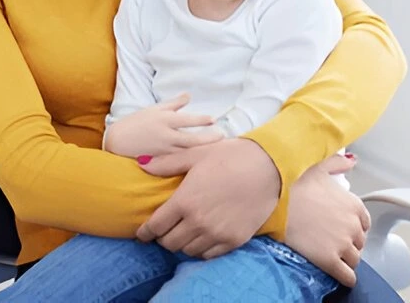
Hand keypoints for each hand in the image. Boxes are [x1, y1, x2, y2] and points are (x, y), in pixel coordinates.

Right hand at [104, 94, 222, 157]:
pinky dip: (191, 160)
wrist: (118, 141)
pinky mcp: (161, 161)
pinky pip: (179, 162)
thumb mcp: (155, 109)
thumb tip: (189, 95)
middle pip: (191, 140)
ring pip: (187, 152)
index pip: (186, 120)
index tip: (214, 119)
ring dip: (202, 151)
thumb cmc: (137, 122)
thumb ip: (174, 104)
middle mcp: (166, 136)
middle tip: (222, 137)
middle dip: (208, 139)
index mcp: (164, 120)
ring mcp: (164, 151)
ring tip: (216, 150)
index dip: (201, 120)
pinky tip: (201, 161)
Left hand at [136, 138, 280, 258]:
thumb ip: (167, 163)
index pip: (155, 227)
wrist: (267, 166)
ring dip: (182, 243)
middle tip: (166, 230)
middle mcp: (198, 222)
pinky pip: (209, 254)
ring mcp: (217, 234)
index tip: (143, 234)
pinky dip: (201, 249)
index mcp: (185, 201)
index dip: (145, 232)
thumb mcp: (196, 154)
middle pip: (169, 243)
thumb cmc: (230, 156)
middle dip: (163, 237)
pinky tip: (203, 237)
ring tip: (185, 232)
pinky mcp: (234, 240)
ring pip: (188, 251)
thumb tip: (142, 164)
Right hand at [282, 154, 368, 286]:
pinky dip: (346, 277)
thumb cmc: (293, 183)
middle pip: (359, 242)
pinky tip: (340, 275)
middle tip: (332, 241)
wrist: (275, 203)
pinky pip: (347, 276)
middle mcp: (352, 224)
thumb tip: (351, 161)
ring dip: (346, 260)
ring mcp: (342, 243)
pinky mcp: (330, 260)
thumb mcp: (317, 166)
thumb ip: (337, 163)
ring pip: (354, 260)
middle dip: (349, 243)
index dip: (353, 226)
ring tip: (332, 257)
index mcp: (353, 204)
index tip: (341, 227)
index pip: (364, 223)